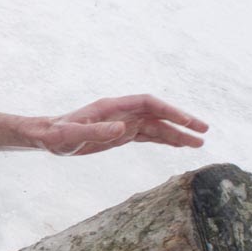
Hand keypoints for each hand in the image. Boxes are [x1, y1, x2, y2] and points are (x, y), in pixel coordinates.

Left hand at [31, 94, 208, 155]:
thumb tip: (123, 128)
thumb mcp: (72, 136)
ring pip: (156, 126)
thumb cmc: (57, 135)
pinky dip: (164, 140)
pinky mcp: (121, 135)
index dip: (169, 110)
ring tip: (199, 143)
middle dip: (181, 121)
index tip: (187, 121)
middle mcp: (121, 112)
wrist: (47, 137)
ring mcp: (123, 123)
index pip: (148, 104)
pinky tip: (179, 146)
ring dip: (177, 134)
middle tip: (204, 131)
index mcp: (112, 107)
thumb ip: (96, 132)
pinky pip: (148, 136)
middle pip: (158, 114)